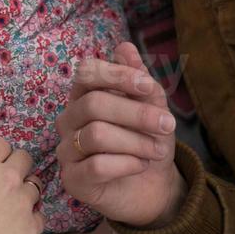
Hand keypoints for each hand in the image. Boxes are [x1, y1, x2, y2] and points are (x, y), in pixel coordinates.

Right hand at [0, 137, 44, 233]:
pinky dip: (31, 220)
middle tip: (6, 182)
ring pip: (36, 186)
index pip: (1, 144)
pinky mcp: (33, 226)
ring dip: (26, 193)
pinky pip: (39, 216)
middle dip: (17, 167)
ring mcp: (24, 200)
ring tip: (14, 206)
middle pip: (25, 158)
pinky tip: (19, 229)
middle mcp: (8, 176)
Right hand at [57, 42, 186, 227]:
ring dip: (137, 142)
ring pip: (96, 135)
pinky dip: (128, 163)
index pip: (87, 72)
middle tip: (168, 125)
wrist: (152, 187)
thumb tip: (125, 47)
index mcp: (84, 95)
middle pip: (94, 104)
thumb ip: (140, 81)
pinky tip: (141, 165)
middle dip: (137, 113)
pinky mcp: (72, 180)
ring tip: (158, 150)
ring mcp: (66, 150)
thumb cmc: (146, 141)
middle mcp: (68, 120)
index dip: (117, 75)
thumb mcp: (153, 108)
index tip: (148, 86)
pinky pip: (97, 166)